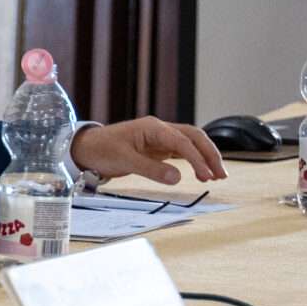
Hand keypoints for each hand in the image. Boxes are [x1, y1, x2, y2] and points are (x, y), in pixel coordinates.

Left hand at [70, 117, 227, 186]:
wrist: (86, 147)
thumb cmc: (102, 150)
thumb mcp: (123, 160)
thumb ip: (150, 169)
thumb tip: (178, 178)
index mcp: (153, 128)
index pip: (183, 142)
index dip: (197, 159)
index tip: (206, 176)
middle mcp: (160, 129)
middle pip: (194, 137)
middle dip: (210, 154)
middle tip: (220, 175)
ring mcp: (160, 138)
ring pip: (191, 143)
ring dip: (205, 157)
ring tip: (217, 176)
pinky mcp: (158, 147)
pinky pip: (182, 151)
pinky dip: (194, 160)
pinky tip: (202, 173)